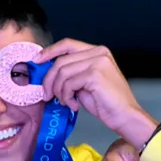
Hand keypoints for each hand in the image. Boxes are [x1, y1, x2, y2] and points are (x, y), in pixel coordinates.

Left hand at [36, 39, 157, 147]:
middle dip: (49, 80)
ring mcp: (98, 62)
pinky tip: (74, 105)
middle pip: (61, 60)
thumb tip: (48, 74)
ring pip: (62, 73)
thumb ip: (71, 74)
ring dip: (59, 91)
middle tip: (46, 95)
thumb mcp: (84, 83)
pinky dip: (67, 97)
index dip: (49, 51)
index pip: (67, 44)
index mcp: (97, 51)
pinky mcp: (95, 74)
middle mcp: (98, 52)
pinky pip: (68, 84)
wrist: (124, 115)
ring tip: (65, 102)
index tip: (36, 61)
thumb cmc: (105, 102)